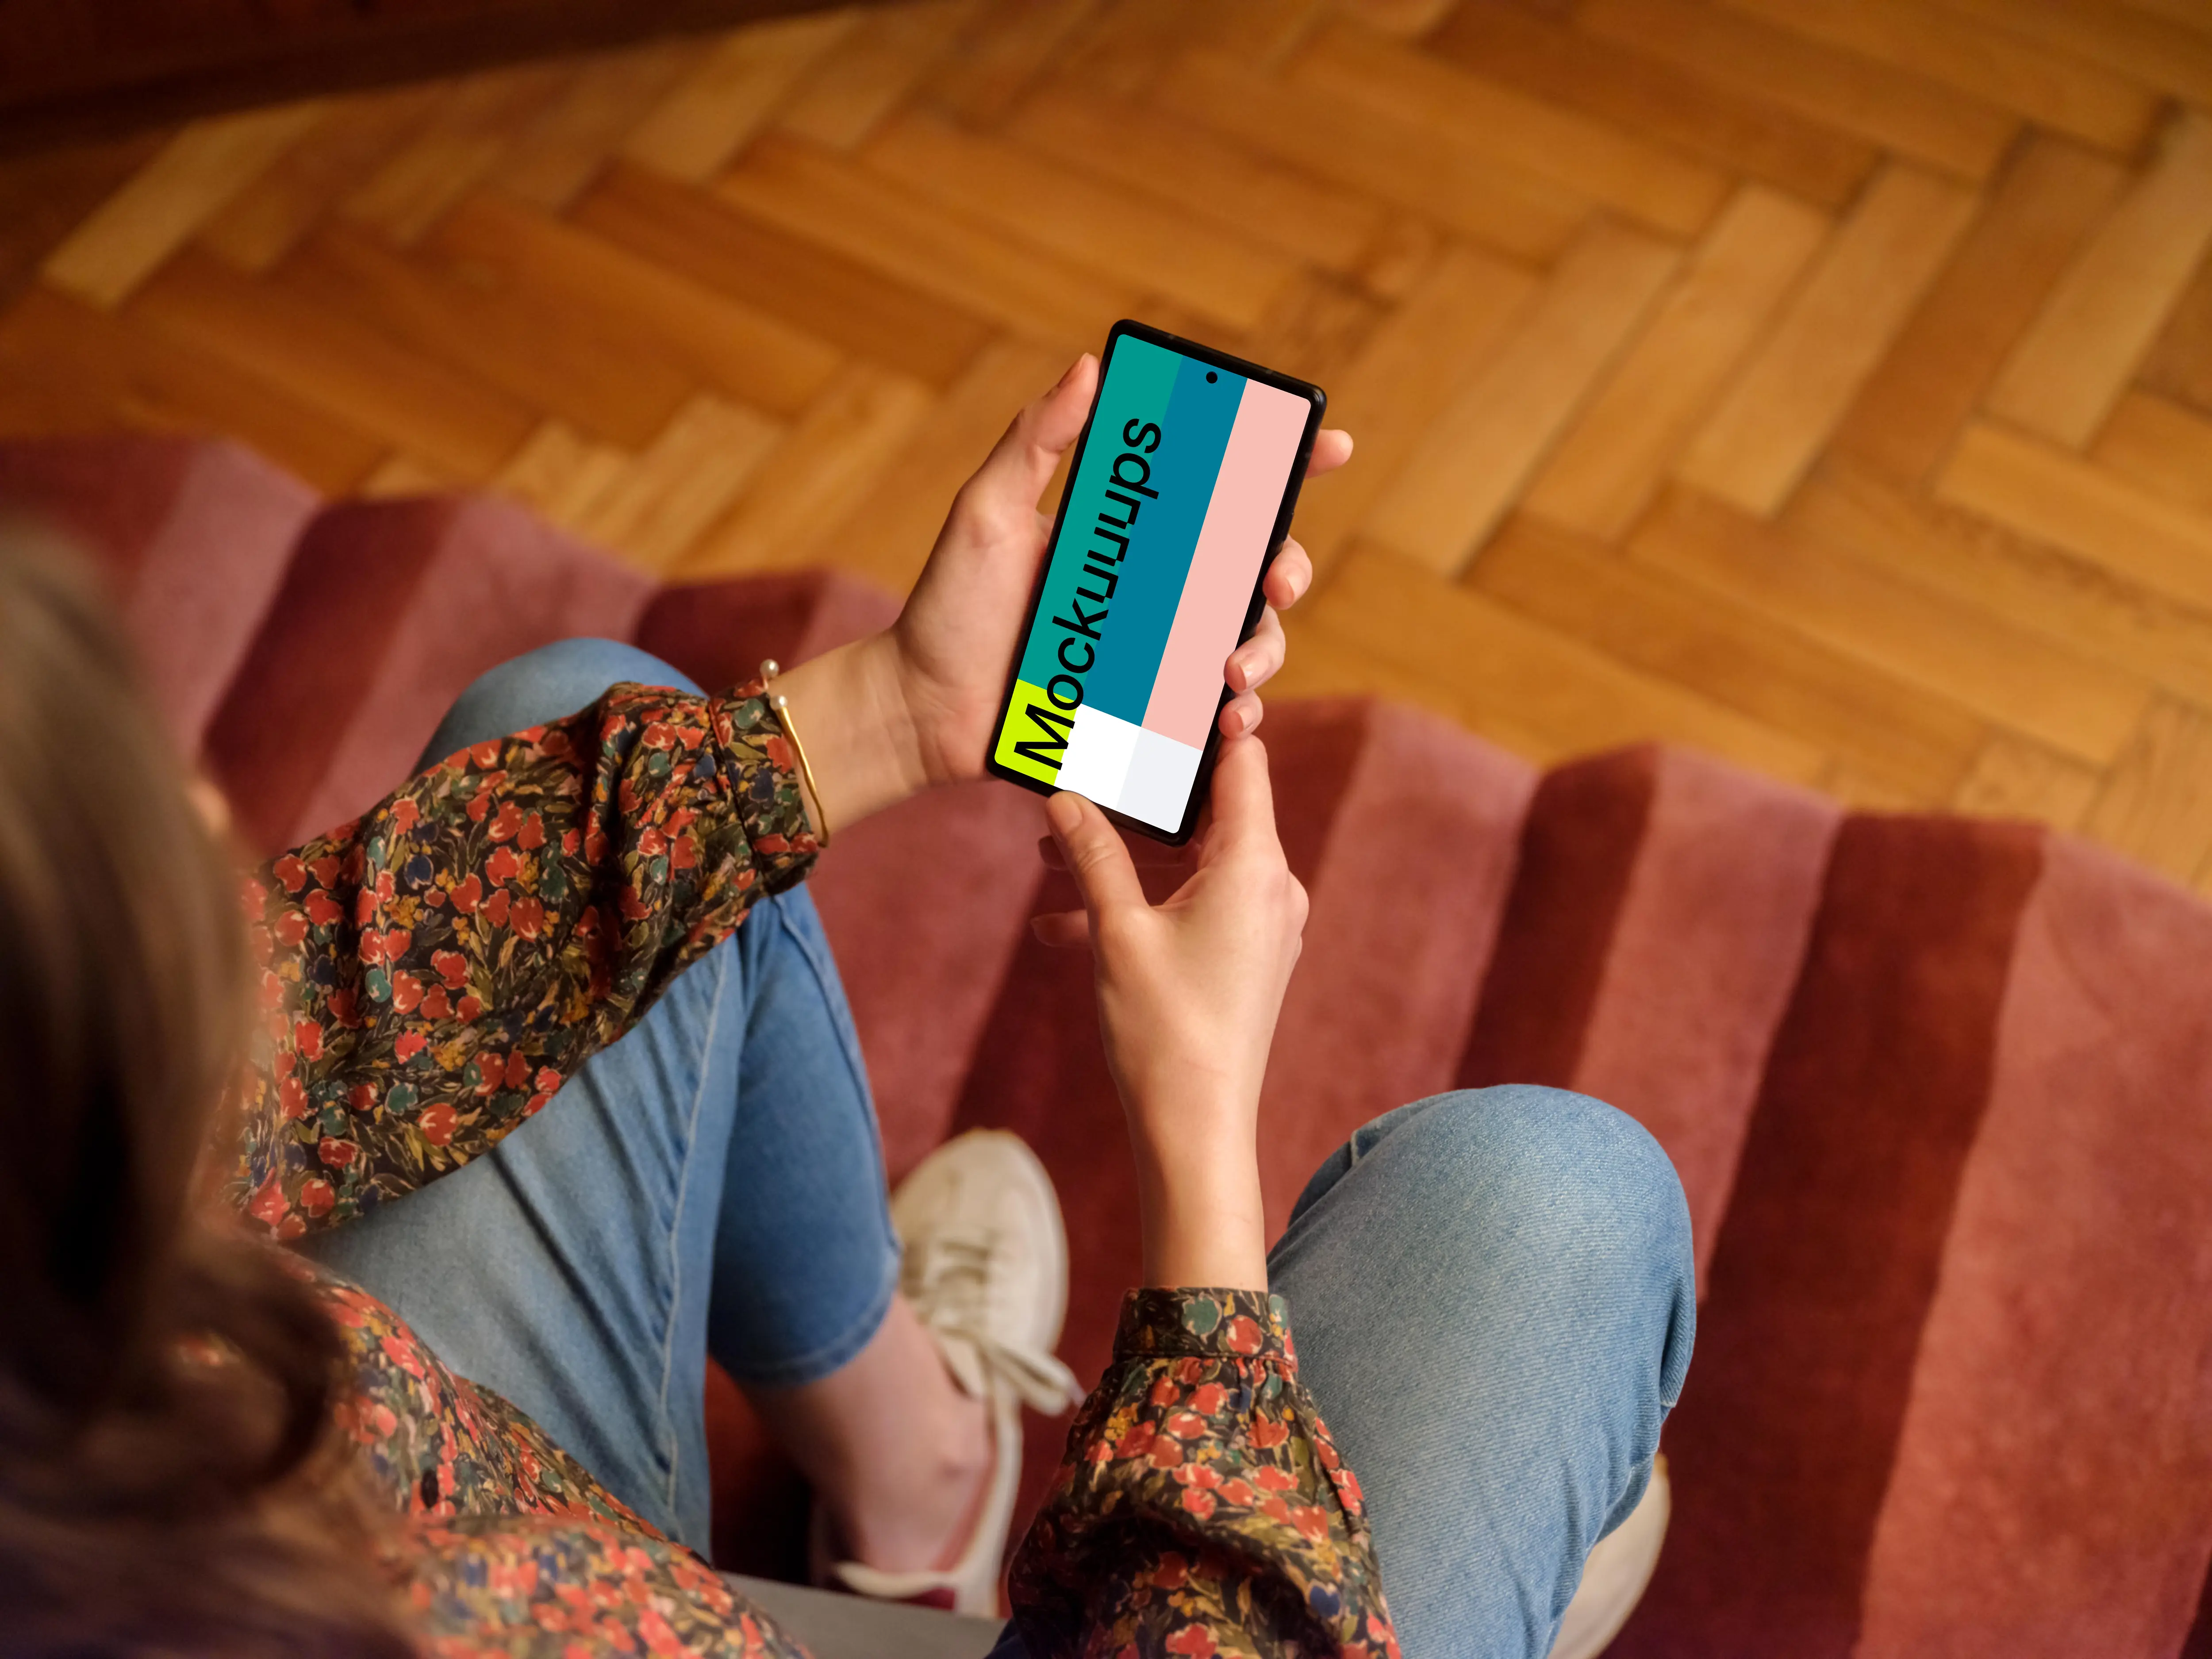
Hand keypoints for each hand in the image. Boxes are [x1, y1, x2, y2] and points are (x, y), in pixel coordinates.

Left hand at [776, 358, 1352, 834]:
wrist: (920, 709)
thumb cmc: (948, 608)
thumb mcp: (986, 513)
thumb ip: (1035, 442)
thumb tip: (1089, 366)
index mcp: (1131, 534)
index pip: (1219, 489)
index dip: (1283, 465)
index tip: (1327, 447)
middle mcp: (1155, 591)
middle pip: (1254, 568)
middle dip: (1287, 568)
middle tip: (1275, 580)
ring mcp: (1155, 654)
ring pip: (1247, 641)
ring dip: (1264, 650)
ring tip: (1232, 670)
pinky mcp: (1147, 714)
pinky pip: (1211, 713)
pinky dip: (1235, 715)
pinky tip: (1226, 719)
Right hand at [1033, 735, 1306, 1289]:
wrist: (1197, 1128)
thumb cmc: (1163, 1030)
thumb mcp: (1116, 931)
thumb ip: (1091, 855)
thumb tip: (1063, 794)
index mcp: (1255, 865)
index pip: (1241, 763)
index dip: (1205, 722)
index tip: (1170, 684)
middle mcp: (1273, 886)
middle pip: (1207, 811)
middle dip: (1136, 800)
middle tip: (1081, 770)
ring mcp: (1265, 924)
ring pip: (1189, 863)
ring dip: (1123, 860)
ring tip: (1048, 857)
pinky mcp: (1247, 956)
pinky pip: (1191, 906)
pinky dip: (1139, 904)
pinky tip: (1065, 924)